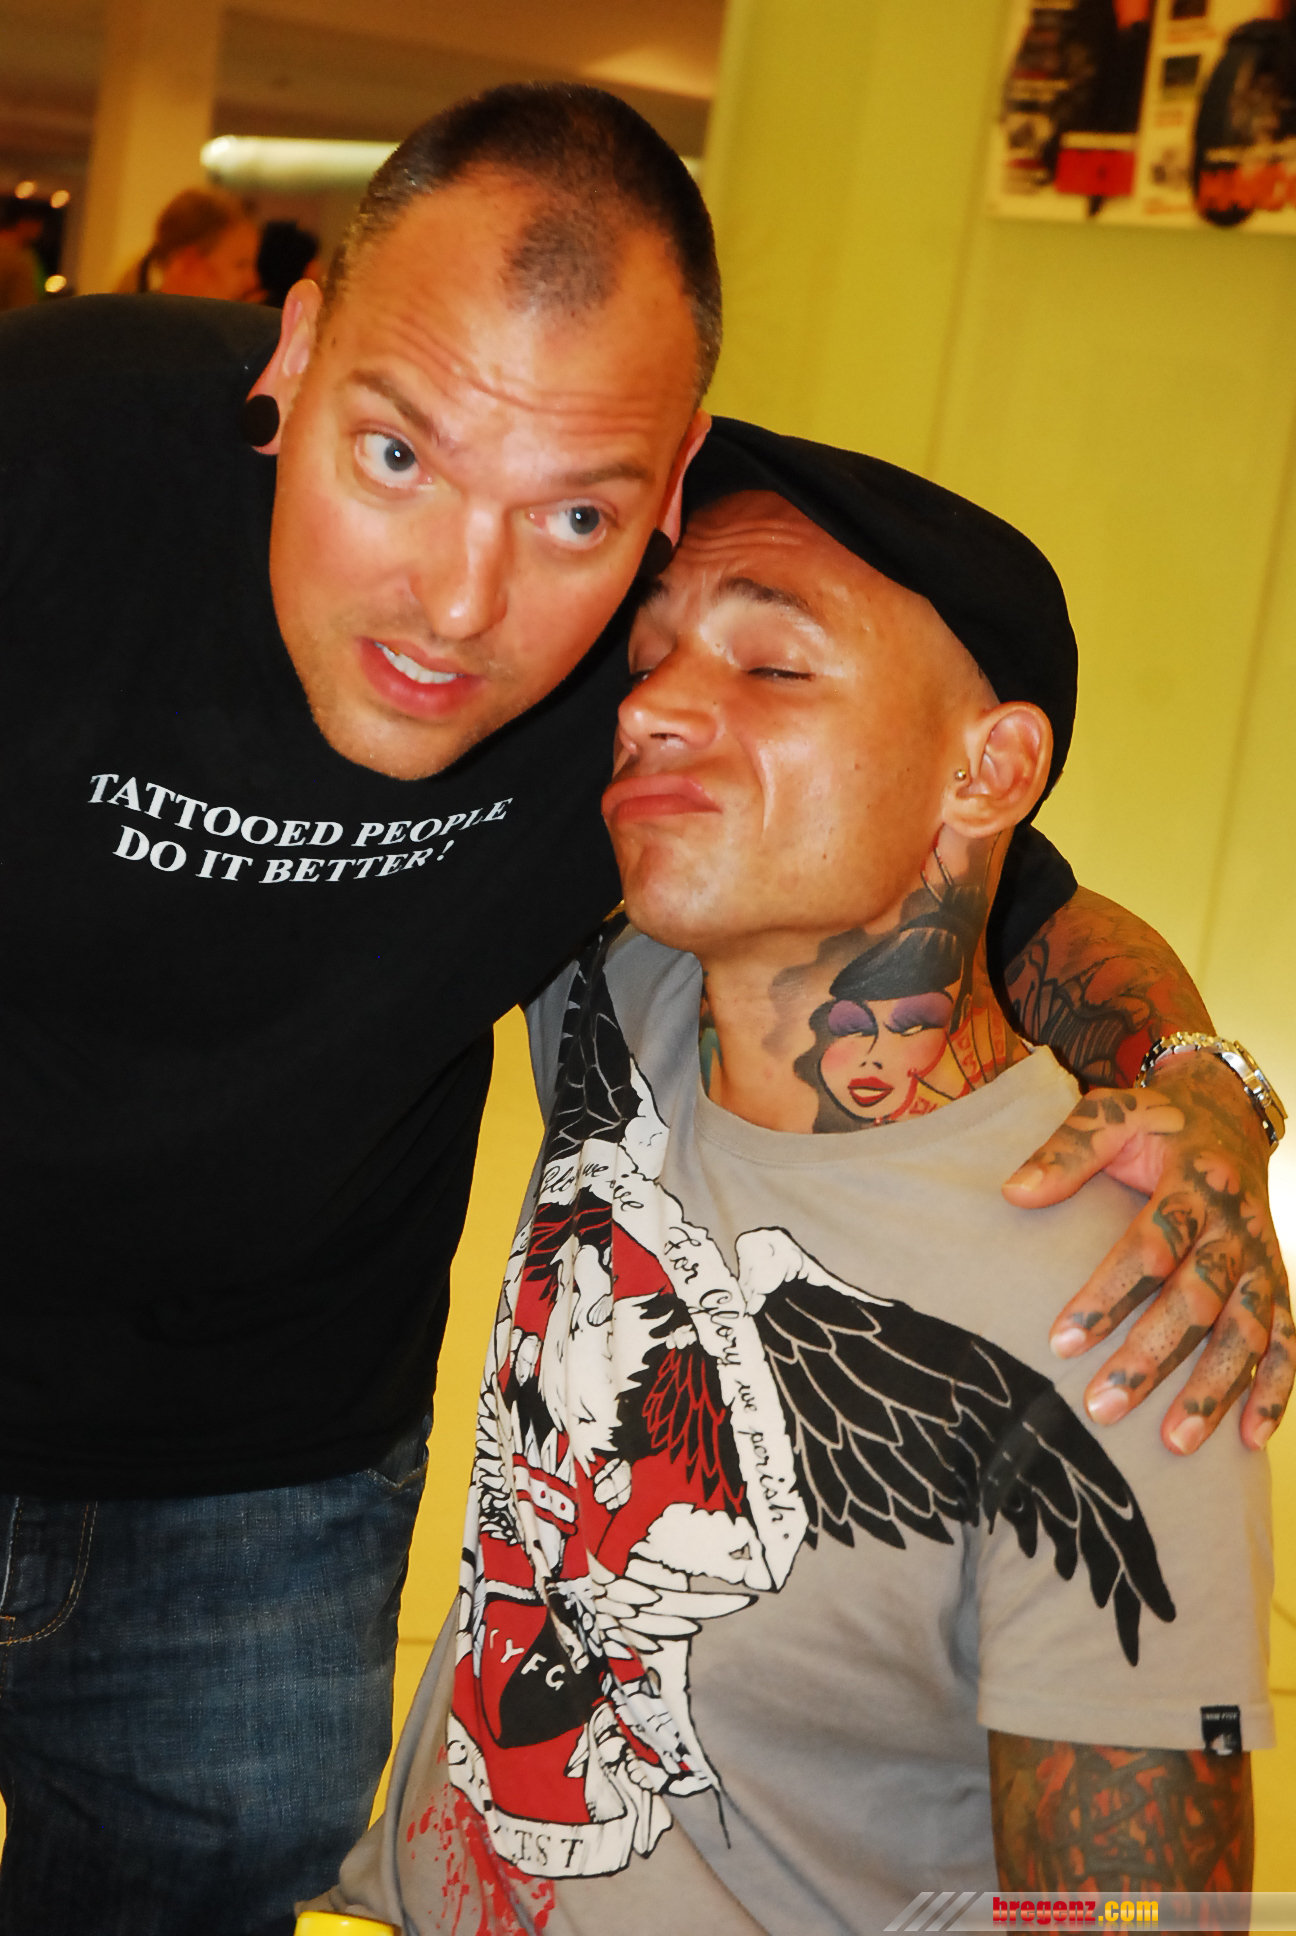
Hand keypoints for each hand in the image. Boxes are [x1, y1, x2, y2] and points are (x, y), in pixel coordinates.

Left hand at [1002, 1055, 1292, 1453]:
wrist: (1229, 1114)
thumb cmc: (1155, 1123)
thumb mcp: (1110, 1114)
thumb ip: (1066, 1151)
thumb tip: (1014, 1192)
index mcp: (1192, 1184)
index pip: (1150, 1247)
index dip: (1107, 1296)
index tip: (1061, 1342)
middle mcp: (1235, 1227)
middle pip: (1197, 1300)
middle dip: (1151, 1358)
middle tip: (1102, 1407)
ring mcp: (1263, 1259)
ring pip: (1247, 1332)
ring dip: (1214, 1390)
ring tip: (1174, 1444)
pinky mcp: (1279, 1281)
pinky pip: (1288, 1340)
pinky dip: (1276, 1390)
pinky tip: (1251, 1439)